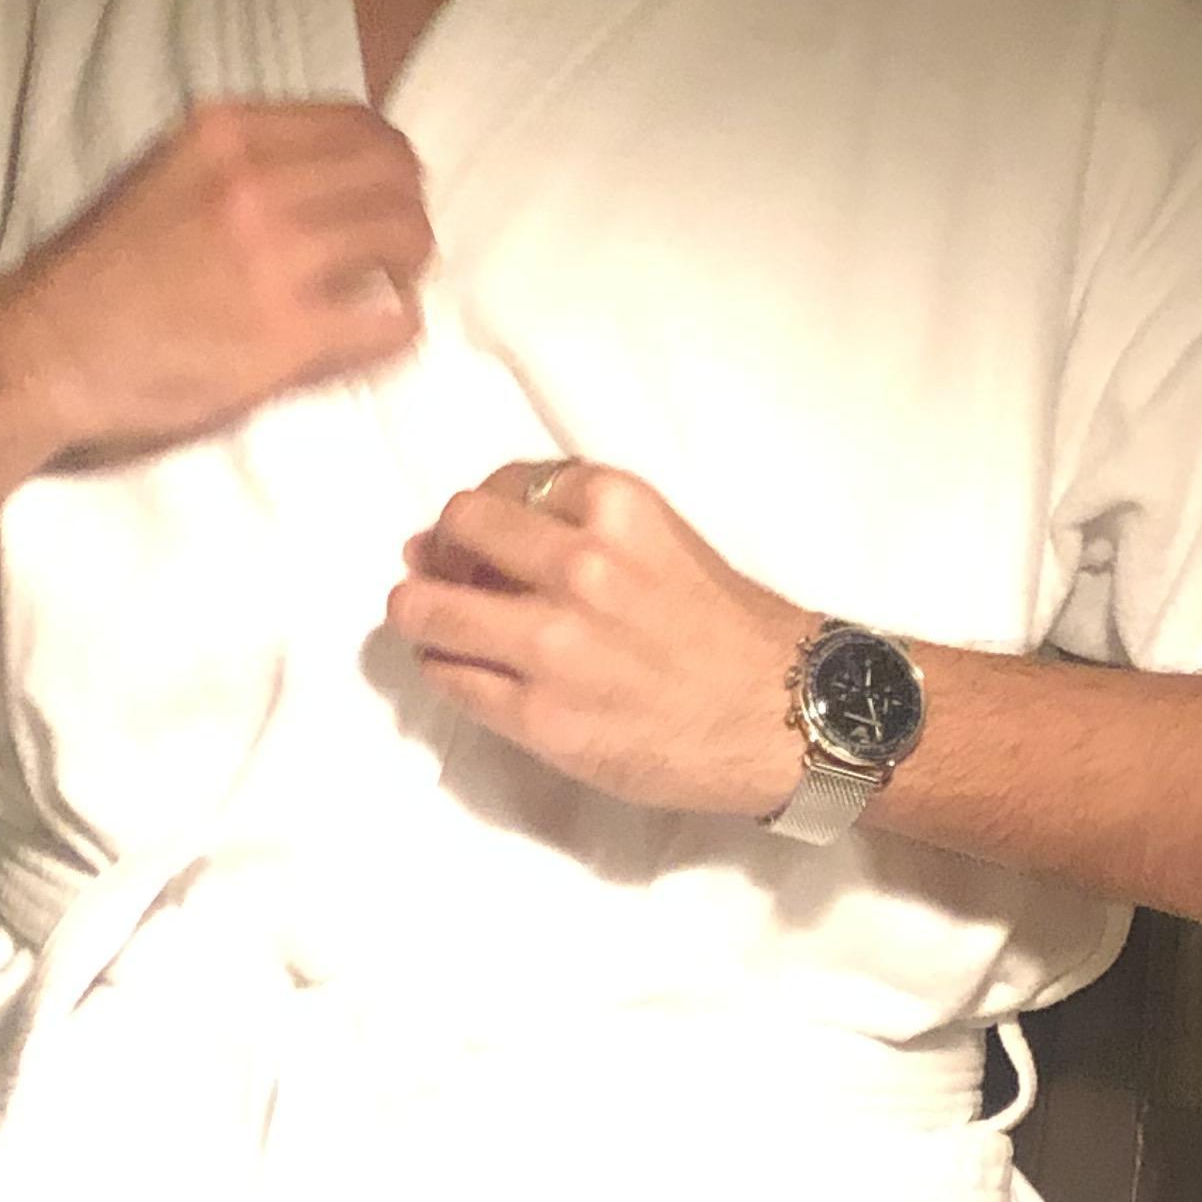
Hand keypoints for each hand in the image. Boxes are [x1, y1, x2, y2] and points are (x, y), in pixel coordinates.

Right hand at [4, 99, 432, 463]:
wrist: (42, 352)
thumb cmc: (98, 271)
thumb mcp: (166, 174)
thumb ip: (243, 161)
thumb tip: (326, 173)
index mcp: (228, 133)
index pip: (361, 123)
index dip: (389, 161)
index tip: (384, 191)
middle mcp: (257, 182)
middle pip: (397, 175)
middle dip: (409, 210)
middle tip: (398, 247)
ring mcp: (275, 258)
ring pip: (406, 239)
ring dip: (411, 266)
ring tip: (390, 288)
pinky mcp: (285, 335)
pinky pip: (390, 321)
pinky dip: (398, 328)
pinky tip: (375, 335)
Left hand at [383, 459, 814, 816]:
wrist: (783, 716)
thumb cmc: (729, 628)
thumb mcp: (661, 538)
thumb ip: (580, 526)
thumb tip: (474, 535)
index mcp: (615, 506)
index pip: (502, 485)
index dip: (479, 514)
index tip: (478, 538)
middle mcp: (579, 564)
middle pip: (454, 530)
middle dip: (438, 551)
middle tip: (442, 576)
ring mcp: (553, 644)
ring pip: (426, 609)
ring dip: (418, 611)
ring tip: (430, 622)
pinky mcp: (540, 715)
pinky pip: (449, 678)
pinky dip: (443, 667)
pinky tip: (462, 667)